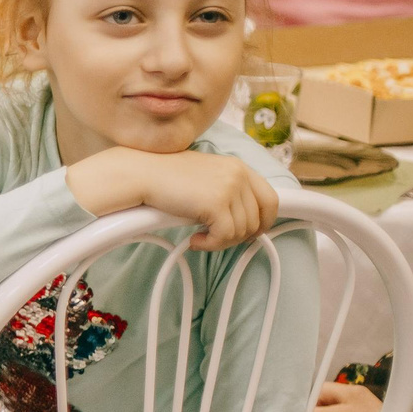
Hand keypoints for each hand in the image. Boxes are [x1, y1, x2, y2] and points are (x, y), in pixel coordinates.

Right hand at [77, 149, 279, 250]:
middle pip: (258, 219)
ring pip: (242, 231)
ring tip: (199, 237)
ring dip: (221, 241)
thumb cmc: (164, 178)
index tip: (251, 233)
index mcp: (239, 167)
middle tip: (216, 239)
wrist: (141, 174)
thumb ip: (227, 190)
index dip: (265, 221)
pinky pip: (225, 236)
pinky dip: (211, 245)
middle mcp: (239, 175)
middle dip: (239, 236)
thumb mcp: (205, 177)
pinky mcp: (216, 204)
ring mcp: (229, 188)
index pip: (270, 198)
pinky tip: (194, 240)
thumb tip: (242, 222)